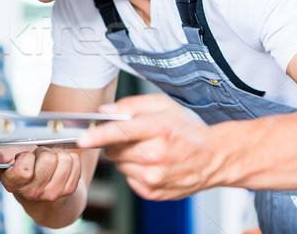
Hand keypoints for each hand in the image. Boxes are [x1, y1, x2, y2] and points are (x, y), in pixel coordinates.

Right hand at [0, 145, 81, 201]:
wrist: (45, 184)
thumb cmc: (24, 166)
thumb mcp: (8, 159)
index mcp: (14, 184)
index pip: (24, 169)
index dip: (26, 158)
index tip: (25, 157)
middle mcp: (33, 193)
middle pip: (48, 159)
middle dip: (44, 152)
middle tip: (39, 158)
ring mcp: (52, 193)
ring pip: (63, 160)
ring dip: (58, 155)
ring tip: (50, 162)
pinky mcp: (69, 189)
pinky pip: (75, 163)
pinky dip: (69, 159)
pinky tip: (60, 166)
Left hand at [77, 93, 217, 199]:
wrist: (213, 158)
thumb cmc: (186, 129)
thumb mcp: (162, 105)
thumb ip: (131, 104)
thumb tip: (105, 111)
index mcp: (158, 128)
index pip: (121, 132)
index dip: (99, 135)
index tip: (83, 139)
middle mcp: (157, 154)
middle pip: (114, 150)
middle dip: (116, 143)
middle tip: (135, 138)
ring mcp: (155, 176)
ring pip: (119, 166)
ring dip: (126, 158)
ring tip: (148, 152)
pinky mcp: (153, 192)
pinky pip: (128, 179)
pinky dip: (134, 172)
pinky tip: (152, 165)